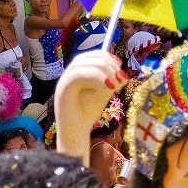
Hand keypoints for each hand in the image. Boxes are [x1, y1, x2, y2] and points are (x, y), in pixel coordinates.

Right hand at [54, 50, 127, 164]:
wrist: (77, 131)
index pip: (89, 56)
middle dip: (105, 63)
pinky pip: (77, 76)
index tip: (120, 63)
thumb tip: (124, 74)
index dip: (105, 56)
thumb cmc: (88, 112)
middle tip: (120, 75)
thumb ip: (112, 81)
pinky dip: (95, 77)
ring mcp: (63, 80)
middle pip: (85, 58)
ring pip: (81, 65)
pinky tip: (109, 86)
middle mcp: (68, 74)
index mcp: (77, 72)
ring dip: (102, 70)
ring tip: (116, 83)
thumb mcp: (104, 93)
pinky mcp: (62, 89)